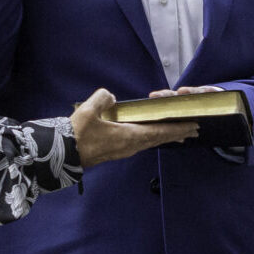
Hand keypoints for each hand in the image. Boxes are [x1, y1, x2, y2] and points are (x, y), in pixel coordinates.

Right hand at [72, 88, 195, 165]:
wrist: (61, 156)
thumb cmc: (75, 136)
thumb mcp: (88, 112)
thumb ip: (102, 98)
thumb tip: (111, 97)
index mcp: (129, 137)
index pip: (159, 132)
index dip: (177, 129)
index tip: (192, 127)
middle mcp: (130, 146)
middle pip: (158, 139)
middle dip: (176, 133)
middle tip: (192, 130)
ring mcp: (124, 151)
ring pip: (150, 143)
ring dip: (164, 137)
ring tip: (178, 134)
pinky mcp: (116, 152)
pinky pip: (140, 144)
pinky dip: (152, 139)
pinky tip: (151, 136)